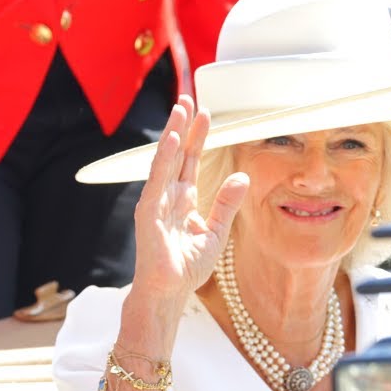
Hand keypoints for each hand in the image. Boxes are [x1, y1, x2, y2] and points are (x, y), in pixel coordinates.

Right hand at [129, 95, 248, 316]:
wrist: (168, 292)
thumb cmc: (187, 268)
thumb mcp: (216, 232)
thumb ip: (227, 203)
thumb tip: (242, 175)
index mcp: (182, 200)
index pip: (190, 161)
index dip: (197, 137)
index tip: (205, 114)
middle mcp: (167, 196)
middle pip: (177, 154)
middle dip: (183, 127)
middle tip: (188, 98)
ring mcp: (156, 202)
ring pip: (165, 161)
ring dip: (172, 134)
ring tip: (180, 108)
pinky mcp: (148, 213)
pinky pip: (156, 181)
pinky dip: (163, 159)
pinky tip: (171, 140)